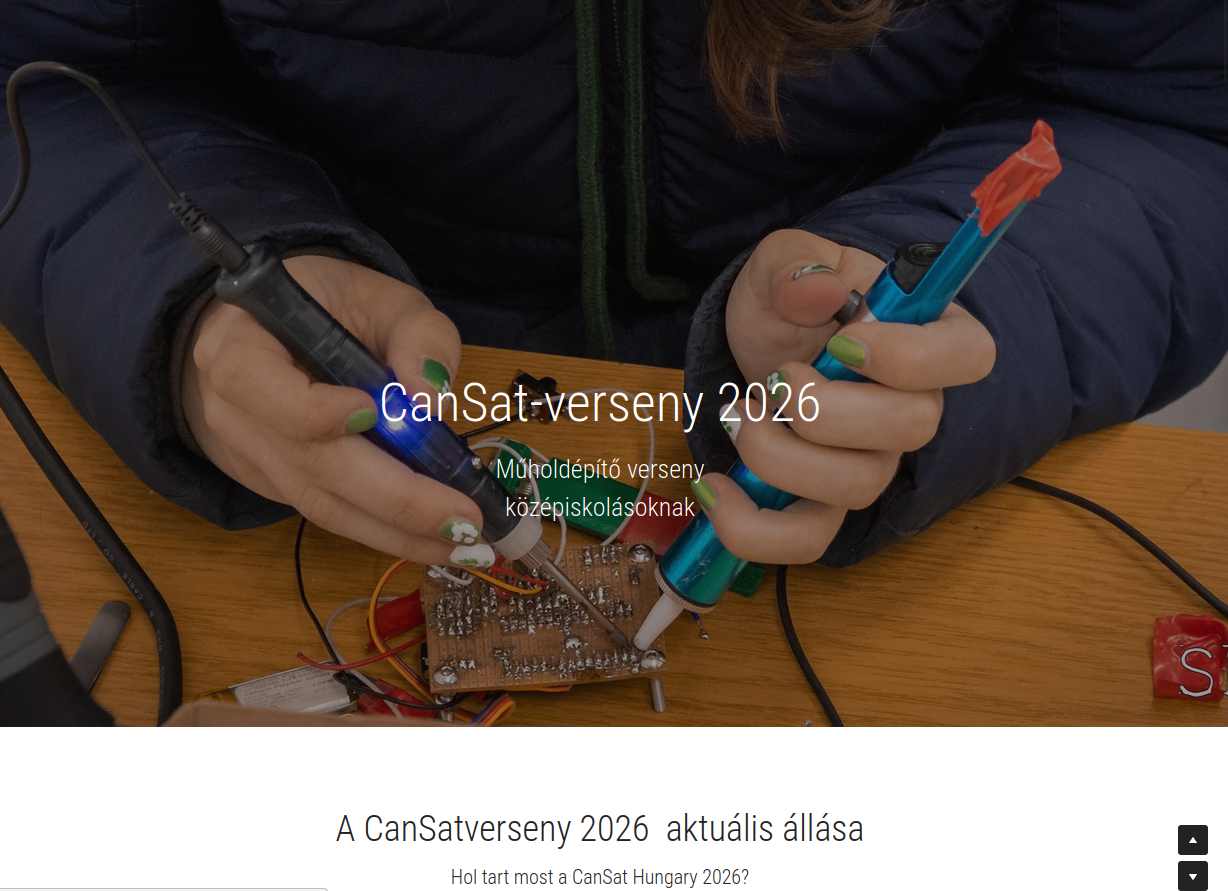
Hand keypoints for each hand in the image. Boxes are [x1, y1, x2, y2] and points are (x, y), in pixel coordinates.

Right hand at [182, 254, 491, 565]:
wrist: (271, 330)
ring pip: (322, 505)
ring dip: (398, 530)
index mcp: (240, 342)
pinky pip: (330, 514)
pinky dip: (386, 529)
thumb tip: (430, 396)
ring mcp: (251, 455)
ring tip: (464, 540)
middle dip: (395, 498)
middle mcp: (234, 409)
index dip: (313, 409)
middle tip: (463, 518)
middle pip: (309, 464)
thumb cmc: (328, 306)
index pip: (254, 382)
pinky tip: (436, 536)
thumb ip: (416, 335)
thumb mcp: (380, 297)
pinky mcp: (276, 487)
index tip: (374, 413)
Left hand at [707, 229, 995, 562]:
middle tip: (774, 380)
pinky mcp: (824, 501)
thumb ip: (797, 265)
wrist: (757, 342)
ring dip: (780, 456)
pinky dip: (752, 526)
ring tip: (739, 414)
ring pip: (856, 487)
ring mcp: (872, 460)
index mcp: (924, 335)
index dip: (913, 357)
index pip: (969, 355)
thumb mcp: (781, 263)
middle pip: (911, 428)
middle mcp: (912, 406)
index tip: (844, 342)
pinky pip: (807, 539)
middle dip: (824, 407)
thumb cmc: (788, 301)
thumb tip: (821, 287)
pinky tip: (714, 485)